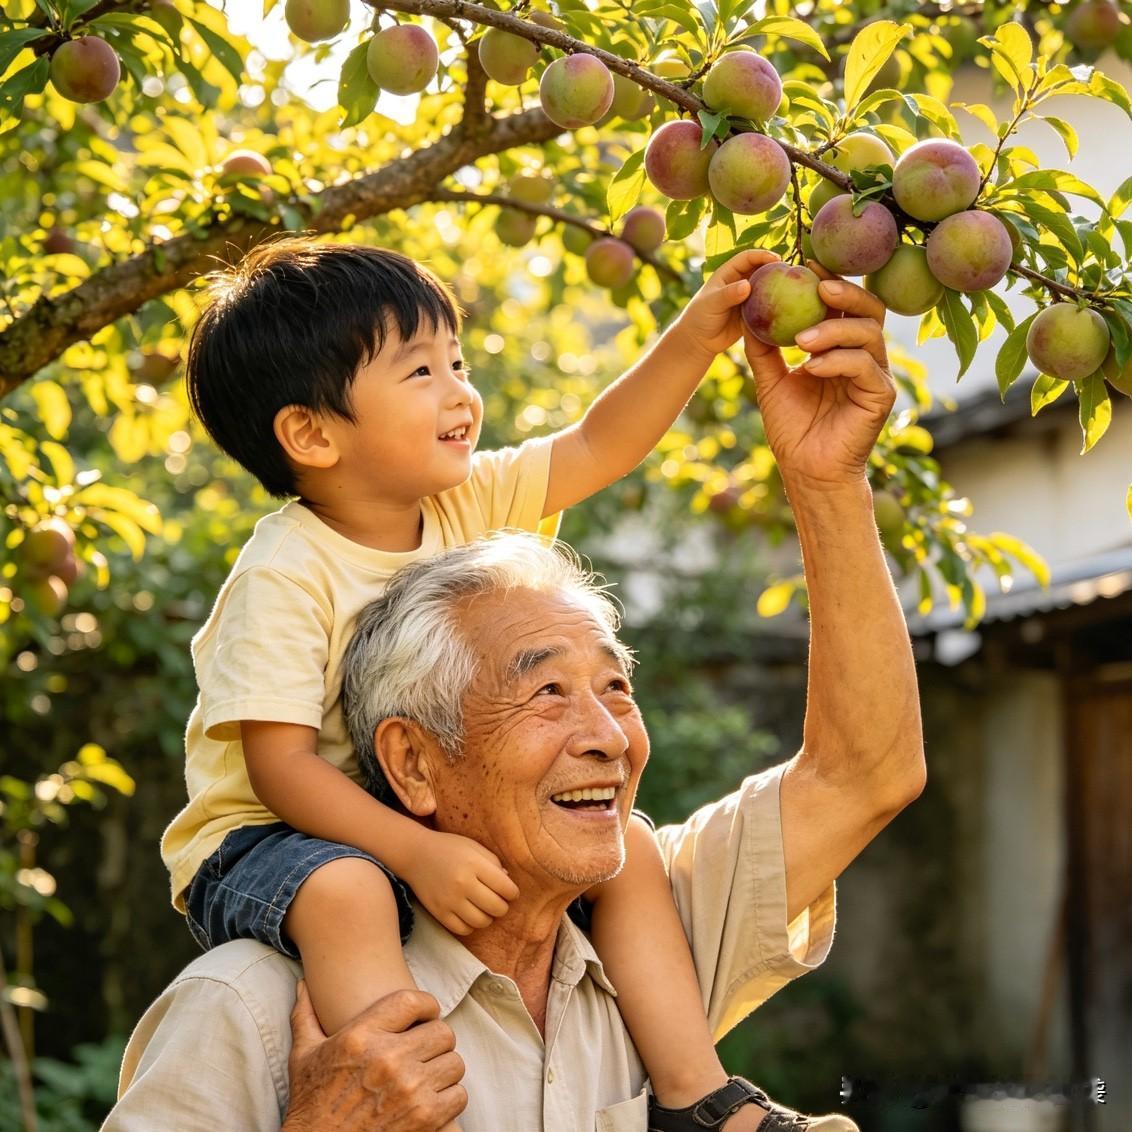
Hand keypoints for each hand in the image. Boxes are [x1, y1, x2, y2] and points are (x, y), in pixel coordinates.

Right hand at [283, 982, 465, 1131]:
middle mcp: (388, 1059)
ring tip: (428, 1075)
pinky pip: (458, 1095)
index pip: (413, 1001)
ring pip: (454, 1063)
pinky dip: (449, 1098)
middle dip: (436, 1040)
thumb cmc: (311, 1104)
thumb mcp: (304, 1056)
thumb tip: (302, 986)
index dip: (426, 1005)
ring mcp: (409, 1090)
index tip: (424, 1015)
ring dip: (444, 1069)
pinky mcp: (424, 1119)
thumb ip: (306, 1016)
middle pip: (442, 1032)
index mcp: (361, 1036)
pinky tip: (431, 1099)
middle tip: (426, 1050)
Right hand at [403, 830, 520, 935]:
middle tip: (498, 900)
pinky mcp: (439, 913)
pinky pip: (463, 929)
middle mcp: (462, 884)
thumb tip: (509, 882)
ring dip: (488, 917)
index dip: (513, 892)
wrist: (415, 854)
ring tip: (484, 908)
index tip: (510, 891)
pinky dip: (471, 925)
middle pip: (497, 908)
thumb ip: (494, 862)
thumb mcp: (474, 847)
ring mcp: (449, 900)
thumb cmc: (449, 848)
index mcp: (474, 864)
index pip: (506, 888)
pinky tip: (469, 914)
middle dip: (502, 906)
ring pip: (482, 922)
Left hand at [673, 248, 781, 359]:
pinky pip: (766, 306)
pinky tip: (788, 308)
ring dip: (778, 287)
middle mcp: (739, 282)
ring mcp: (746, 298)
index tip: (777, 259)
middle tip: (791, 273)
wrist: (699, 341)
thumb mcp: (712, 304)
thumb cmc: (700, 318)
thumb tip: (747, 285)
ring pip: (766, 288)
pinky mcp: (751, 313)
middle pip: (761, 270)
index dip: (762, 255)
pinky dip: (776, 305)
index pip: (747, 257)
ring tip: (794, 289)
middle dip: (776, 269)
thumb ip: (728, 294)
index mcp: (728, 273)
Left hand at [743, 263, 894, 486]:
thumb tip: (747, 312)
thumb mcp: (770, 382)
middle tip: (817, 285)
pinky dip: (837, 361)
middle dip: (844, 293)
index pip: (844, 306)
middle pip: (868, 310)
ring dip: (834, 330)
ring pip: (868, 334)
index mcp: (842, 349)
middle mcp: (864, 357)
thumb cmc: (792, 428)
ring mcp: (876, 375)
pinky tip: (811, 367)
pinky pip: (864, 366)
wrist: (805, 470)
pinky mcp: (880, 395)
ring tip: (802, 340)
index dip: (829, 281)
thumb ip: (764, 349)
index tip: (805, 264)